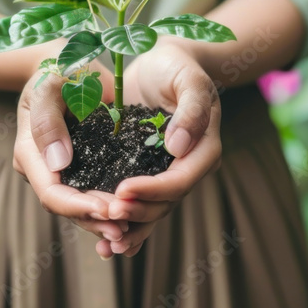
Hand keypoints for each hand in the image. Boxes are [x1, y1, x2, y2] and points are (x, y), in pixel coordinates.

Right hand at [14, 61, 128, 245]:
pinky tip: (136, 214)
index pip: (51, 192)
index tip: (107, 208)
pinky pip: (97, 194)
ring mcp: (66, 171)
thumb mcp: (48, 86)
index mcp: (30, 153)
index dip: (77, 206)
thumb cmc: (57, 69)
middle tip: (125, 224)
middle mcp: (45, 169)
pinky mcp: (87, 167)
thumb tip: (58, 163)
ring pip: (83, 208)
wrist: (72, 64)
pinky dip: (114, 206)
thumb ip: (47, 121)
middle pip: (67, 207)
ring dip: (106, 220)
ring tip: (132, 227)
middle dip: (95, 219)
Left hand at [97, 43, 221, 257]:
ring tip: (106, 245)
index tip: (122, 191)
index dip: (152, 190)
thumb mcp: (190, 78)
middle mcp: (188, 168)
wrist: (164, 62)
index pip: (179, 180)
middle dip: (136, 212)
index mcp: (203, 150)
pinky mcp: (148, 174)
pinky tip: (104, 244)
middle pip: (164, 203)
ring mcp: (168, 174)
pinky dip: (126, 225)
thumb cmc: (178, 65)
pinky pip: (139, 204)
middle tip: (107, 214)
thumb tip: (179, 147)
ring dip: (130, 229)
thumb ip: (191, 109)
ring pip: (152, 211)